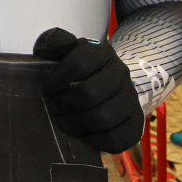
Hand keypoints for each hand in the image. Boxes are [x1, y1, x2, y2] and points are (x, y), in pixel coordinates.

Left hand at [34, 27, 143, 153]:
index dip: (58, 80)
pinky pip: (114, 138)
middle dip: (65, 104)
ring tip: (62, 122)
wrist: (112, 84)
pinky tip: (80, 132)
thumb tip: (56, 47)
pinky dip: (92, 139)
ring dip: (75, 123)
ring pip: (103, 117)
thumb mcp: (67, 49)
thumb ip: (55, 42)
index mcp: (102, 52)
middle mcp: (121, 73)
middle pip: (90, 93)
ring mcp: (131, 99)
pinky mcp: (134, 124)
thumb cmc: (81, 68)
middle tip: (54, 108)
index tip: (47, 90)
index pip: (79, 63)